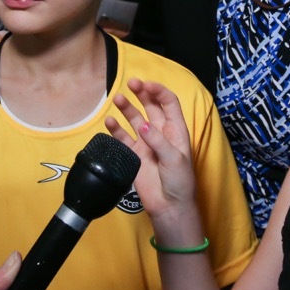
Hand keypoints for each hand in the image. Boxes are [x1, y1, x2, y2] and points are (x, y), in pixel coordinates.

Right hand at [104, 79, 196, 220]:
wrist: (169, 207)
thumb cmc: (180, 182)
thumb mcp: (175, 160)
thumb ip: (158, 142)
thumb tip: (143, 126)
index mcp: (176, 130)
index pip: (169, 103)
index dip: (159, 92)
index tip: (147, 85)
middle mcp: (160, 132)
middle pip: (151, 106)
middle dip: (141, 93)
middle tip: (131, 83)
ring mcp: (146, 143)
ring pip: (135, 119)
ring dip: (127, 108)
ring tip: (116, 98)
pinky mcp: (134, 154)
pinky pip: (123, 138)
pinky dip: (116, 129)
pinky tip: (109, 122)